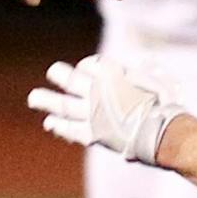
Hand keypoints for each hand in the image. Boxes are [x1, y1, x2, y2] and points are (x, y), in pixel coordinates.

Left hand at [28, 55, 182, 164]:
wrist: (162, 132)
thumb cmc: (164, 105)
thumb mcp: (155, 81)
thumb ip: (142, 74)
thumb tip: (144, 64)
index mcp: (111, 72)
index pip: (90, 64)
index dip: (87, 66)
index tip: (85, 70)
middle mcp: (96, 90)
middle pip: (71, 79)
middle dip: (60, 75)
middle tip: (52, 72)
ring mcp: (91, 112)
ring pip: (63, 104)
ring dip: (47, 100)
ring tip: (33, 98)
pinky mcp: (92, 133)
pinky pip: (70, 128)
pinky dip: (59, 125)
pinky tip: (49, 123)